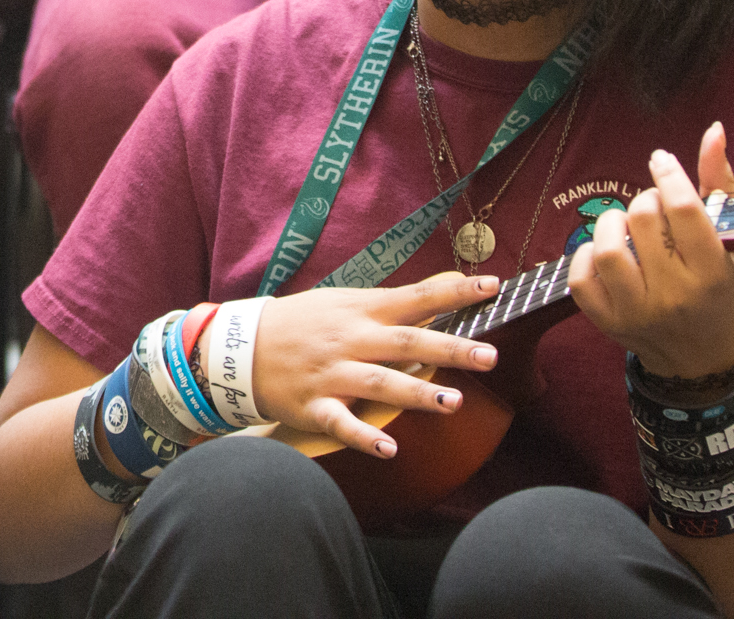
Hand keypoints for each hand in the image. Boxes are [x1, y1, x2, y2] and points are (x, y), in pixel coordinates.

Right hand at [198, 274, 500, 458]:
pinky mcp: (314, 406)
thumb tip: (448, 284)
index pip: (415, 298)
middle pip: (406, 343)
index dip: (454, 292)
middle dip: (449, 350)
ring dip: (417, 393)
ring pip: (380, 383)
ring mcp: (332, 374)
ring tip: (454, 403)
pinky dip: (364, 437)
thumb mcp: (344, 301)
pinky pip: (342, 423)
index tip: (493, 287)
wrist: (240, 347)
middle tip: (489, 357)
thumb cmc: (302, 323)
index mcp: (361, 311)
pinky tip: (390, 449)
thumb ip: (396, 300)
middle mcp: (351, 340)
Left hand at [568, 125, 733, 382]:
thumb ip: (720, 185)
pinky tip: (606, 254)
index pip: (682, 209)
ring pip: (606, 246)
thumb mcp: (732, 243)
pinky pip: (579, 276)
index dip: (667, 174)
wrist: (701, 360)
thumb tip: (713, 130)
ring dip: (611, 223)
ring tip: (626, 227)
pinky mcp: (608, 322)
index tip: (660, 161)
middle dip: (644, 200)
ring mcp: (638, 312)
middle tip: (653, 207)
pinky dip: (586, 256)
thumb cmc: (721, 292)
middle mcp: (675, 295)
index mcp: (713, 273)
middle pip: (642, 219)